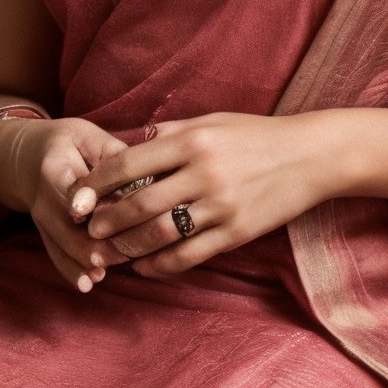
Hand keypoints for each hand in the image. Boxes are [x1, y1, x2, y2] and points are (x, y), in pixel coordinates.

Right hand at [0, 116, 130, 293]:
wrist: (27, 156)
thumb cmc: (67, 143)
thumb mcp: (86, 136)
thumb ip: (110, 155)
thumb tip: (139, 176)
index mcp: (53, 169)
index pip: (69, 191)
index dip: (85, 206)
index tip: (103, 220)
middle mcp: (43, 200)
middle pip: (65, 227)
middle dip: (93, 243)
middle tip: (123, 253)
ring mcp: (42, 221)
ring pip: (61, 246)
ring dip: (84, 262)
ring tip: (107, 272)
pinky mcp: (46, 235)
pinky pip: (56, 256)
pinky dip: (71, 271)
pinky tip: (88, 284)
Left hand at [67, 112, 340, 277]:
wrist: (310, 157)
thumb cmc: (256, 135)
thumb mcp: (212, 120)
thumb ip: (170, 131)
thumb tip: (132, 142)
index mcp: (191, 141)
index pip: (129, 164)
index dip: (97, 185)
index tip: (77, 198)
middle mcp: (202, 173)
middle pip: (139, 204)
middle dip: (106, 222)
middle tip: (85, 232)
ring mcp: (220, 206)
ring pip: (160, 235)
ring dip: (127, 248)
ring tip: (107, 254)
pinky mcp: (236, 232)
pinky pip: (189, 255)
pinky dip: (161, 264)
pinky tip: (145, 266)